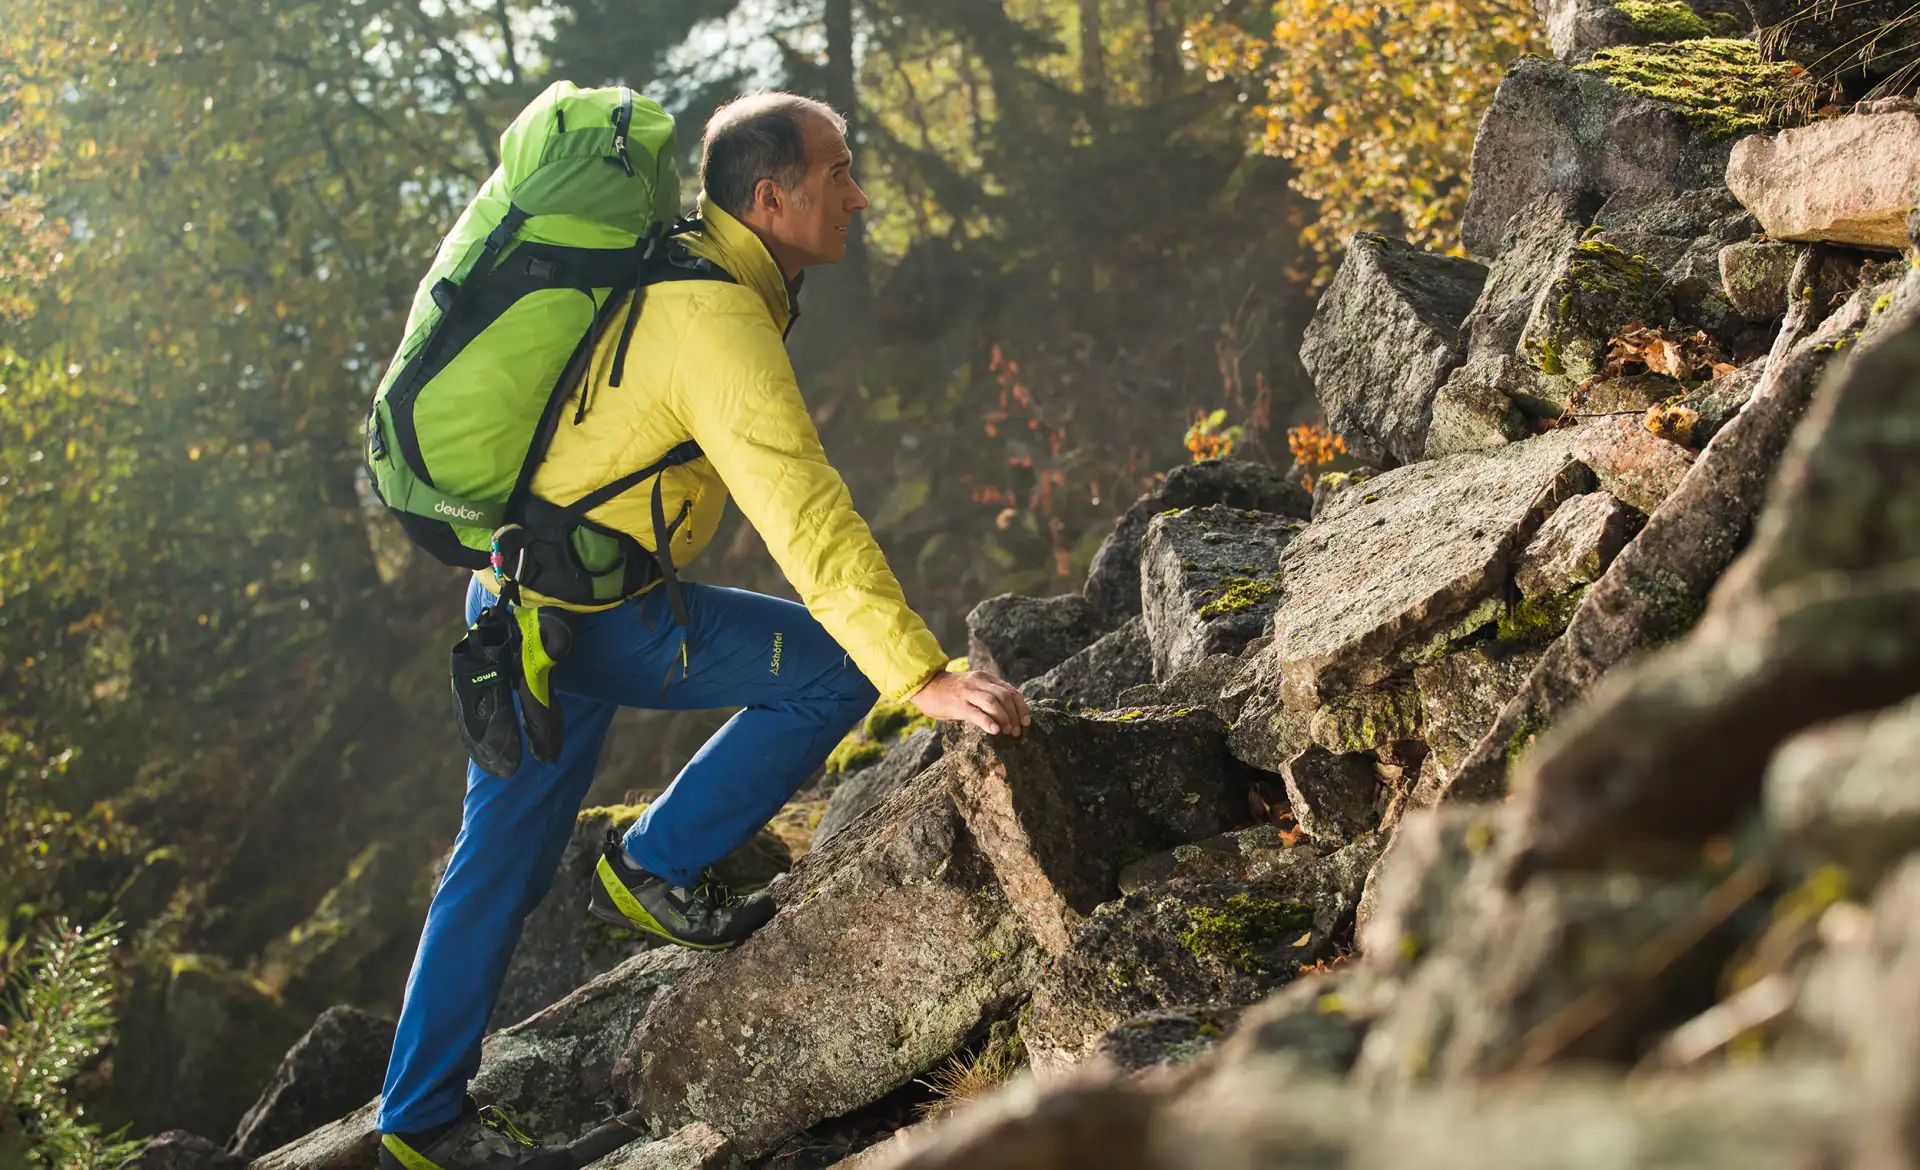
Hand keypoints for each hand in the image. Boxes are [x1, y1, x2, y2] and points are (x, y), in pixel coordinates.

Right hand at [910, 669, 1031, 736]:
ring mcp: (967, 693)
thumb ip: (990, 694)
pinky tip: (995, 731)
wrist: (927, 687)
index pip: (1010, 690)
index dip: (1021, 706)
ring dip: (1005, 718)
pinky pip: (976, 713)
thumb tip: (1011, 713)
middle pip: (1005, 696)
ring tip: (1008, 732)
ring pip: (993, 702)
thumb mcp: (974, 687)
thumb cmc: (953, 692)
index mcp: (985, 678)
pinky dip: (988, 722)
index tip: (1026, 721)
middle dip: (1015, 715)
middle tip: (1017, 730)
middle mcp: (978, 682)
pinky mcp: (957, 705)